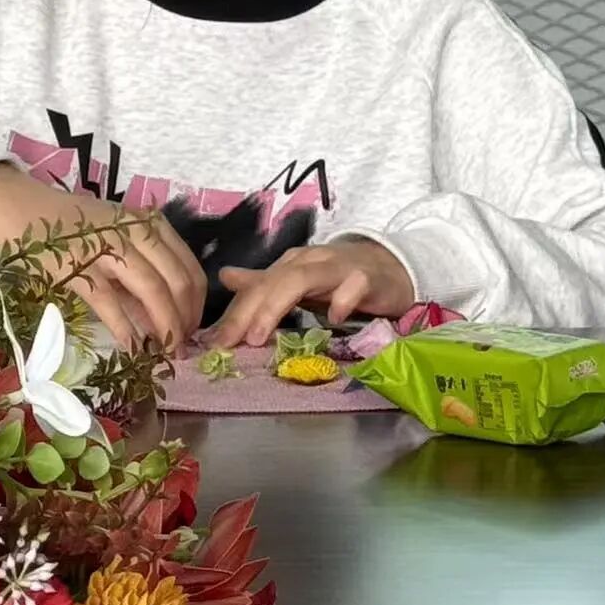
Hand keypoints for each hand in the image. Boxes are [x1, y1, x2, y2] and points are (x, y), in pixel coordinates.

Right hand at [0, 164, 205, 351]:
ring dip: (165, 327)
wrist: (19, 208)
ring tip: (165, 351)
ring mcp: (105, 247)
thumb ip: (141, 267)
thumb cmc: (71, 226)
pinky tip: (133, 348)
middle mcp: (132, 231)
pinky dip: (126, 330)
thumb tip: (169, 314)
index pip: (189, 267)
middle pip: (177, 281)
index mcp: (146, 223)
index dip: (198, 304)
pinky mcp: (77, 267)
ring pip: (152, 291)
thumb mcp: (116, 235)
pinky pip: (111, 304)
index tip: (195, 328)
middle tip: (182, 346)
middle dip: (186, 320)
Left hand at [209, 239, 414, 348]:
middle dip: (247, 312)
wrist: (391, 267)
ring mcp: (340, 268)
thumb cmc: (341, 279)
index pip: (257, 287)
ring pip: (303, 279)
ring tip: (260, 336)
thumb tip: (226, 277)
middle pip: (273, 282)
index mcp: (292, 264)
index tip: (214, 342)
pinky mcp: (369, 278)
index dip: (234, 313)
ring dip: (277, 305)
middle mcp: (311, 262)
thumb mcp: (299, 282)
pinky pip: (354, 285)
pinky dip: (342, 299)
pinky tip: (333, 318)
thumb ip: (265, 284)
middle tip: (228, 343)